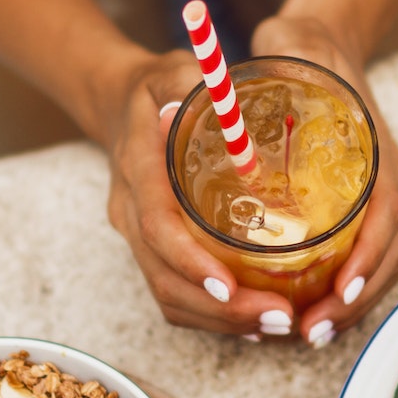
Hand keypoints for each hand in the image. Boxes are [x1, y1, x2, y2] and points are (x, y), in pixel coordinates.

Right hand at [99, 51, 303, 336]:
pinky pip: (176, 294)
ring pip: (169, 297)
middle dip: (221, 309)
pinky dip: (214, 315)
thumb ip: (189, 83)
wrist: (117, 105)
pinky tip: (256, 321)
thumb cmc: (154, 89)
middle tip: (279, 317)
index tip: (231, 286)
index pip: (157, 229)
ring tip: (278, 324)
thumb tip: (219, 98)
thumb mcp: (171, 73)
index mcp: (136, 173)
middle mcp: (130, 214)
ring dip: (221, 321)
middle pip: (165, 280)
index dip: (191, 263)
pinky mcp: (153, 250)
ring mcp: (138, 238)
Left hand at [249, 13, 397, 347]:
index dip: (366, 258)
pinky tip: (307, 314)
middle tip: (310, 332)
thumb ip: (268, 61)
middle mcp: (381, 181)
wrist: (326, 40)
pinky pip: (358, 261)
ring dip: (346, 308)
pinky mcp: (354, 208)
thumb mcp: (290, 46)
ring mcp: (372, 197)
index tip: (336, 290)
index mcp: (375, 151)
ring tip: (307, 335)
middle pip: (386, 256)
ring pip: (376, 267)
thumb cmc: (304, 48)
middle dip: (353, 302)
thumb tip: (209, 90)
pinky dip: (339, 293)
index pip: (386, 215)